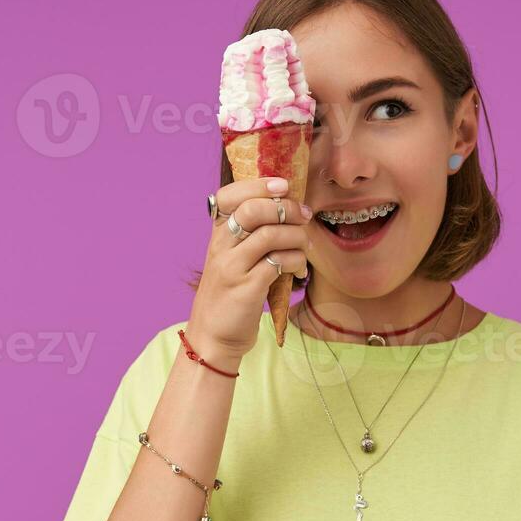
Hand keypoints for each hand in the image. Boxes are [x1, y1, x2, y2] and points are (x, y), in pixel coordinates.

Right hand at [186, 177, 312, 361]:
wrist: (214, 336)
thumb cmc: (231, 294)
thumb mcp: (233, 259)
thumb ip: (252, 236)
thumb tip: (289, 210)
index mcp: (217, 235)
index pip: (228, 196)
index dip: (257, 185)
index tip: (283, 185)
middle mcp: (220, 247)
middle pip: (253, 211)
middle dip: (286, 208)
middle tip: (305, 215)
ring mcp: (232, 267)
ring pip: (270, 235)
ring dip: (297, 236)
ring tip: (305, 246)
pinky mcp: (247, 288)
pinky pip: (279, 263)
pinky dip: (296, 261)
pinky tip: (300, 269)